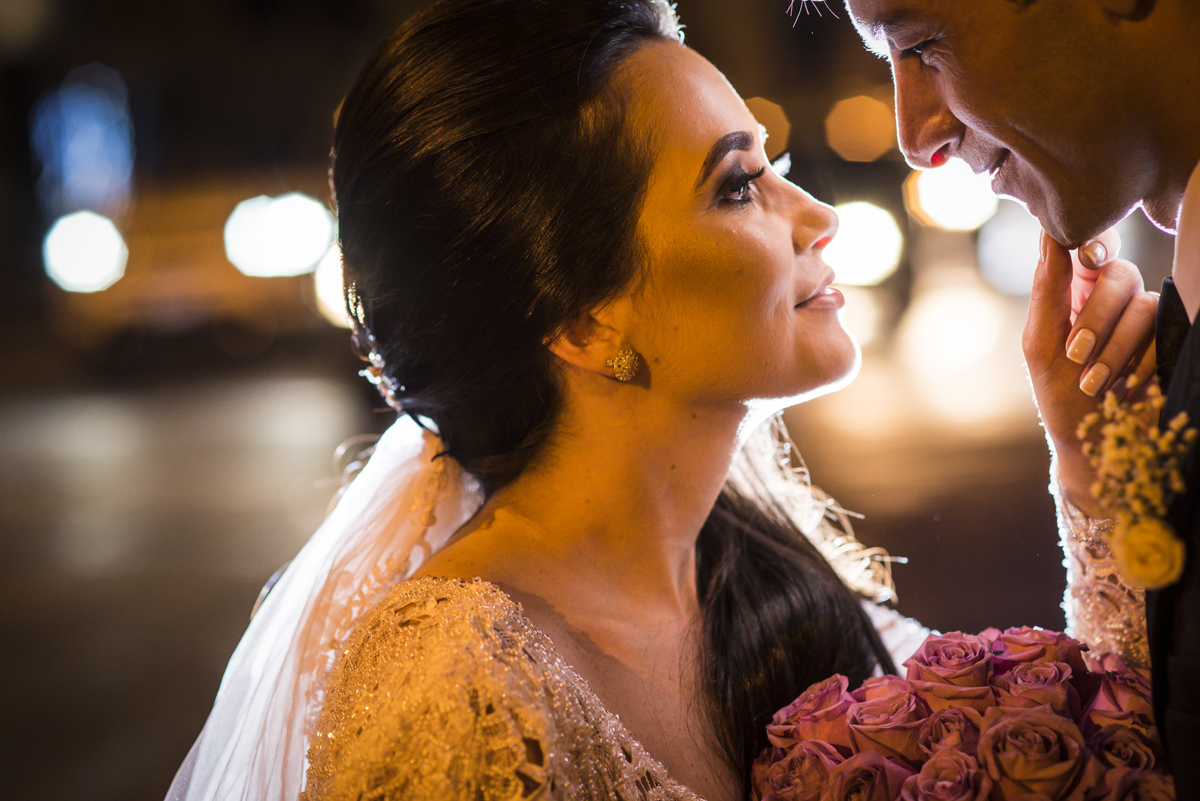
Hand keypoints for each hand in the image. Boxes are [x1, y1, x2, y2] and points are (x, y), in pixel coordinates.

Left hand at [1023, 228, 1158, 517]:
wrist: (1094, 442)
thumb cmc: (1059, 392)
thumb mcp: (1041, 344)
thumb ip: (1047, 291)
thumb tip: (1049, 235)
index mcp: (1075, 289)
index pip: (1090, 245)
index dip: (1095, 240)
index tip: (1088, 254)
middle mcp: (1113, 296)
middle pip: (1119, 274)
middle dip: (1096, 316)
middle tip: (1077, 353)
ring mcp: (1146, 317)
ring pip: (1143, 305)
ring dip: (1114, 348)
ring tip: (1094, 383)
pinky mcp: (1171, 338)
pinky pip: (1166, 331)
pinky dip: (1141, 362)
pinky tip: (1124, 386)